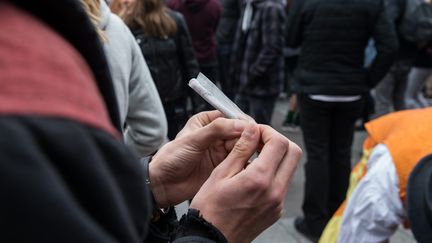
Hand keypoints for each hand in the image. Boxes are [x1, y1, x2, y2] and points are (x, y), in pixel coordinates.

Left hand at [149, 110, 249, 207]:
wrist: (164, 184)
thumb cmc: (171, 158)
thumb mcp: (193, 140)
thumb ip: (216, 130)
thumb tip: (240, 124)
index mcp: (206, 122)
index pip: (230, 116)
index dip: (242, 121)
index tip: (252, 128)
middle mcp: (216, 135)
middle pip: (240, 131)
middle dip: (248, 136)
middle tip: (256, 142)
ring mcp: (221, 151)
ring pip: (242, 146)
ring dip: (248, 149)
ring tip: (254, 153)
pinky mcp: (224, 166)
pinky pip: (239, 161)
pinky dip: (245, 161)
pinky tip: (249, 163)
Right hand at [190, 123, 301, 242]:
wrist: (212, 239)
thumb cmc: (210, 210)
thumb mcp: (220, 174)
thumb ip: (240, 150)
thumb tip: (252, 130)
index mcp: (259, 179)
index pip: (279, 143)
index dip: (268, 131)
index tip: (255, 132)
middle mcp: (275, 192)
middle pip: (293, 153)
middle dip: (278, 141)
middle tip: (259, 140)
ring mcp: (278, 203)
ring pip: (289, 168)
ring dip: (276, 156)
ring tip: (254, 156)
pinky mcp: (276, 210)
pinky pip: (282, 183)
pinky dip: (273, 172)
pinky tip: (253, 174)